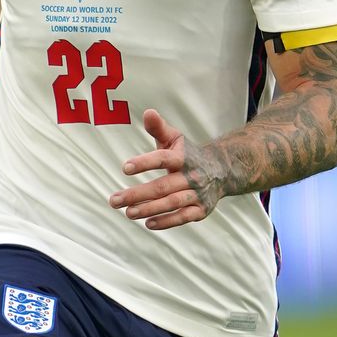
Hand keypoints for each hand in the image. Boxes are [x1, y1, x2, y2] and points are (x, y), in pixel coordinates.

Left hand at [109, 108, 224, 230]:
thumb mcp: (175, 139)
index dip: (144, 163)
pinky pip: (183, 217)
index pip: (162, 159)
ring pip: (172, 203)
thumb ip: (158, 128)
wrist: (222, 171)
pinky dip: (166, 222)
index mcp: (183, 157)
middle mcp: (192, 176)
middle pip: (162, 187)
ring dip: (149, 209)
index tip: (124, 168)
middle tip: (114, 200)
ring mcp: (197, 194)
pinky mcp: (201, 210)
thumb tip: (148, 112)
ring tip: (128, 213)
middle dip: (137, 194)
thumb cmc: (188, 154)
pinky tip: (148, 223)